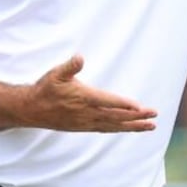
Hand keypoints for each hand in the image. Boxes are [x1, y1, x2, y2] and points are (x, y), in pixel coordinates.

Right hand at [22, 55, 156, 131]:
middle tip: (154, 115)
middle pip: (116, 116)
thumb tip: (80, 57)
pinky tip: (129, 128)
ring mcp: (86, 122)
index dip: (125, 104)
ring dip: (133, 126)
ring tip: (150, 126)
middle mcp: (87, 112)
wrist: (32, 109)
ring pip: (114, 125)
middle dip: (137, 116)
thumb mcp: (55, 73)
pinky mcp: (84, 127)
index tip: (141, 107)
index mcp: (83, 97)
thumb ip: (70, 66)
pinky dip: (120, 129)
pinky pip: (106, 129)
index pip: (108, 102)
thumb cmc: (45, 89)